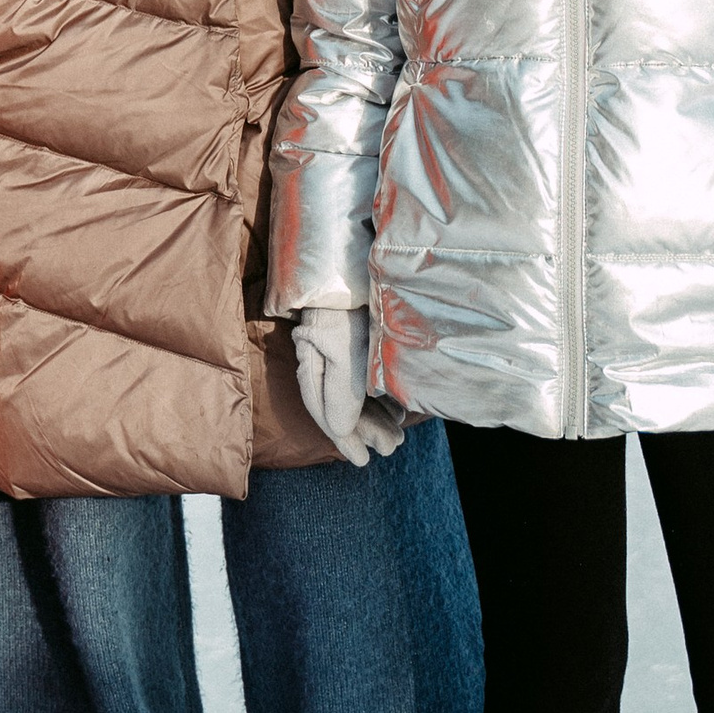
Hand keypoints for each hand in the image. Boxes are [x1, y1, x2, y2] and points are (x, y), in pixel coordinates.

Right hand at [290, 304, 407, 464]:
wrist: (357, 251)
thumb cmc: (349, 299)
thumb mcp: (344, 348)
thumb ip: (340, 392)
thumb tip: (340, 431)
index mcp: (315, 357)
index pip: (323, 408)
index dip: (343, 437)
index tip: (360, 460)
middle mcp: (326, 353)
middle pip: (342, 401)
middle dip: (366, 428)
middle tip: (392, 448)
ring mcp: (344, 343)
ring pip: (357, 390)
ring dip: (377, 415)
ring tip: (398, 435)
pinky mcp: (362, 333)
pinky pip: (368, 374)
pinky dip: (382, 394)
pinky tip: (398, 408)